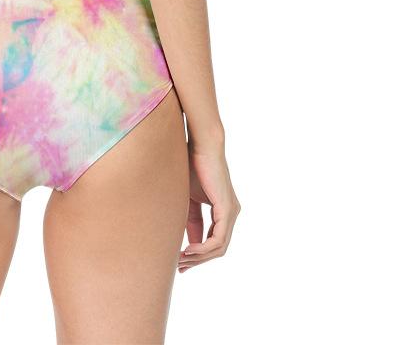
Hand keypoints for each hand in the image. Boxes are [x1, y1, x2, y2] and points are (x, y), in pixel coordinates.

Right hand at [177, 143, 239, 272]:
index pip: (212, 240)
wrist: (201, 144)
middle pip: (217, 248)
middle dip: (198, 260)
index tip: (180, 262)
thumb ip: (191, 219)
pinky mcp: (227, 209)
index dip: (196, 254)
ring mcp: (231, 212)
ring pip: (219, 247)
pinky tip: (189, 251)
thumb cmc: (192, 164)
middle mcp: (231, 213)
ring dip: (199, 257)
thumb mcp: (188, 198)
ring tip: (181, 260)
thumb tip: (187, 242)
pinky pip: (219, 239)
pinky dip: (203, 249)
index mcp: (223, 209)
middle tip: (180, 267)